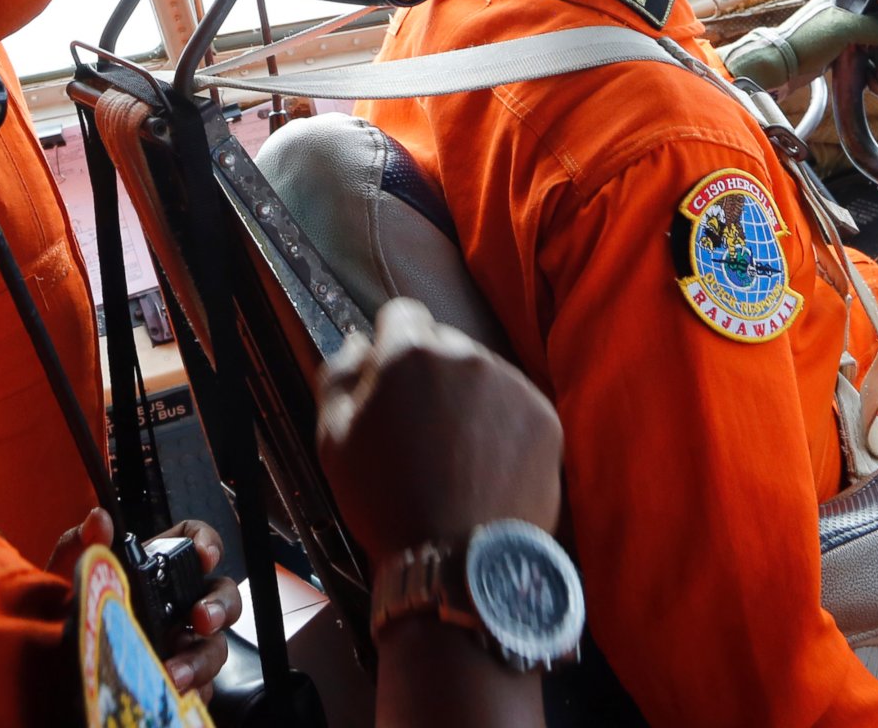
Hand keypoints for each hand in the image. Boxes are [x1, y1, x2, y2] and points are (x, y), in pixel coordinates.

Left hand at [46, 510, 241, 694]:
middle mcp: (177, 603)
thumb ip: (80, 544)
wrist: (52, 662)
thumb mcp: (67, 575)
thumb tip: (99, 520)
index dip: (208, 543)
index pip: (196, 541)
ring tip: (175, 672)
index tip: (204, 556)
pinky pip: (202, 686)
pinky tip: (170, 691)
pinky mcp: (178, 677)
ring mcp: (182, 642)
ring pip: (214, 644)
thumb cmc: (66, 611)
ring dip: (201, 658)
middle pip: (220, 595)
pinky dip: (192, 690)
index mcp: (156, 568)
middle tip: (200, 618)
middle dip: (219, 605)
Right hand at [318, 299, 561, 555]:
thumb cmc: (387, 500)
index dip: (391, 347)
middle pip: (444, 343)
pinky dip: (502, 425)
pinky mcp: (544, 416)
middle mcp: (465, 354)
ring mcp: (511, 383)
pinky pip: (515, 404)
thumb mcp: (333, 440)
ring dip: (468, 398)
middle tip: (422, 429)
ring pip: (482, 373)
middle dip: (431, 373)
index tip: (392, 384)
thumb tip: (360, 340)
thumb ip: (339, 375)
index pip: (401, 314)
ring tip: (457, 456)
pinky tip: (487, 466)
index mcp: (409, 353)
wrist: (460, 562)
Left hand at [723, 0, 877, 95]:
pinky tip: (874, 88)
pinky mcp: (836, 56)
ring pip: (875, 49)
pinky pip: (863, 63)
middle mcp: (844, 15)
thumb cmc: (804, 41)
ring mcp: (841, 36)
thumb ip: (877, 26)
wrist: (776, 67)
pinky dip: (871, 74)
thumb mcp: (845, 28)